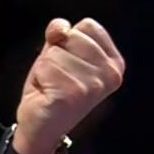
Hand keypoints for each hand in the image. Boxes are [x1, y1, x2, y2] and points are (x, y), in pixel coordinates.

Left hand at [14, 17, 124, 153]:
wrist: (41, 128)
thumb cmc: (52, 89)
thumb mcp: (59, 54)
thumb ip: (62, 34)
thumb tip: (60, 27)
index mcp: (114, 64)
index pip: (88, 26)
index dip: (69, 39)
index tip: (69, 64)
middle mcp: (110, 75)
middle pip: (71, 36)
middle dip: (56, 54)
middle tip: (58, 78)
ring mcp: (93, 86)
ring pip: (55, 52)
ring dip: (46, 69)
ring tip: (52, 87)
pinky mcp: (72, 95)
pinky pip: (44, 67)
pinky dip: (39, 79)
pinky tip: (47, 95)